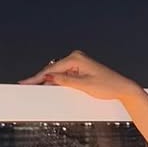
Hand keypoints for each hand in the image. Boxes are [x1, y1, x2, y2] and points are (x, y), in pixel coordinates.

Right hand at [19, 49, 141, 101]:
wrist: (122, 88)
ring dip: (48, 80)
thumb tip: (49, 78)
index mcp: (76, 58)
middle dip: (40, 78)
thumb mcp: (84, 85)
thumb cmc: (108, 86)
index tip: (25, 83)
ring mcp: (78, 63)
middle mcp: (76, 58)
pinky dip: (57, 81)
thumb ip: (66, 81)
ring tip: (33, 87)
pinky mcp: (80, 69)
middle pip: (52, 70)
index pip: (52, 70)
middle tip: (24, 85)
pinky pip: (64, 75)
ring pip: (57, 73)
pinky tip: (49, 85)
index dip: (37, 77)